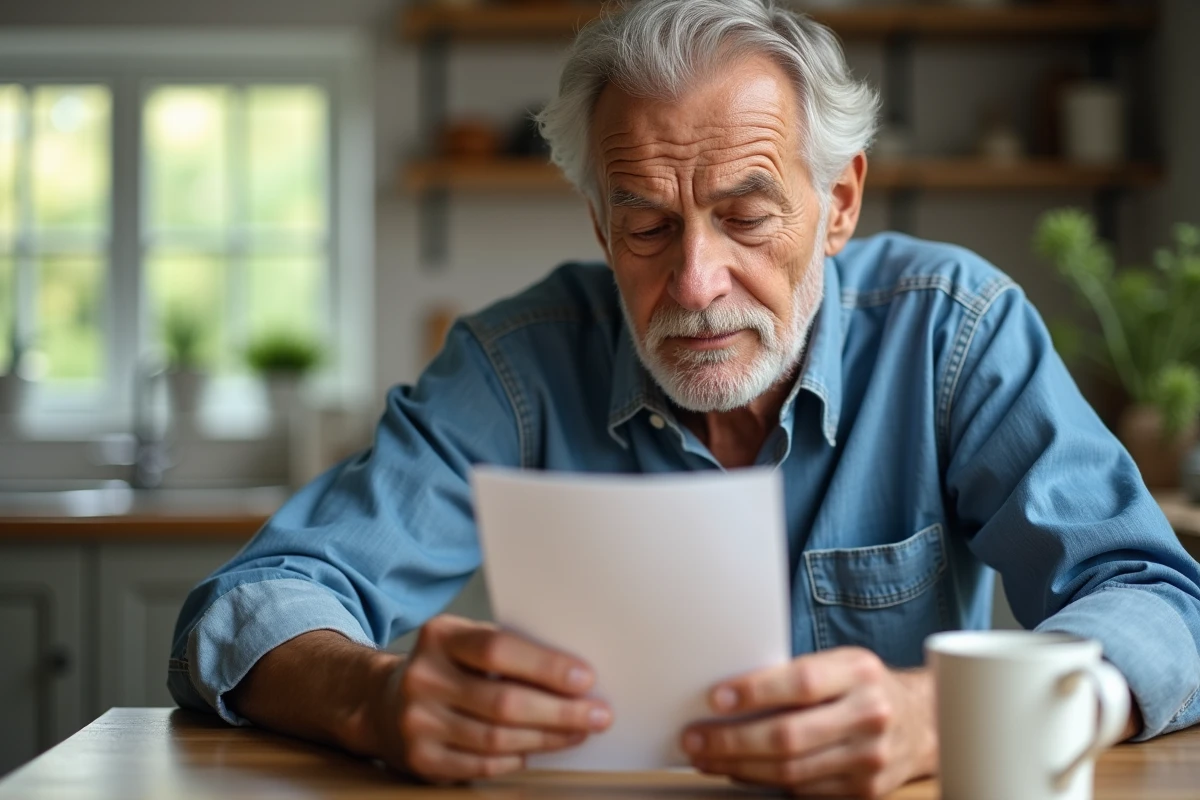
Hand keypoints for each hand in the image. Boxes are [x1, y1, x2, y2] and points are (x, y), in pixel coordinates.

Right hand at [374, 615, 611, 783]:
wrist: (383, 702)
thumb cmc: (446, 667)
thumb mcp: (465, 641)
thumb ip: (508, 649)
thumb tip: (575, 673)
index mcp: (440, 637)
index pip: (498, 650)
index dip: (546, 666)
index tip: (586, 679)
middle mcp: (423, 678)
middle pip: (504, 702)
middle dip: (560, 711)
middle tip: (598, 715)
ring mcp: (418, 722)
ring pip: (498, 739)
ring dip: (548, 738)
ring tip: (578, 732)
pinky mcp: (422, 759)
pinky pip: (483, 765)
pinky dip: (519, 758)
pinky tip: (540, 748)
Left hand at [681, 647, 935, 797]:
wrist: (919, 721)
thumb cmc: (862, 686)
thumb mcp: (839, 663)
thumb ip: (796, 674)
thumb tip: (730, 691)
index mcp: (859, 672)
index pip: (802, 683)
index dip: (755, 691)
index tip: (716, 698)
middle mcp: (870, 714)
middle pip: (789, 736)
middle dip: (732, 740)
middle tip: (695, 739)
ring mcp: (870, 757)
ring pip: (791, 771)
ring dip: (739, 766)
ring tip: (706, 757)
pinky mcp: (865, 790)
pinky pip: (804, 792)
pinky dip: (764, 783)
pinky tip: (740, 771)